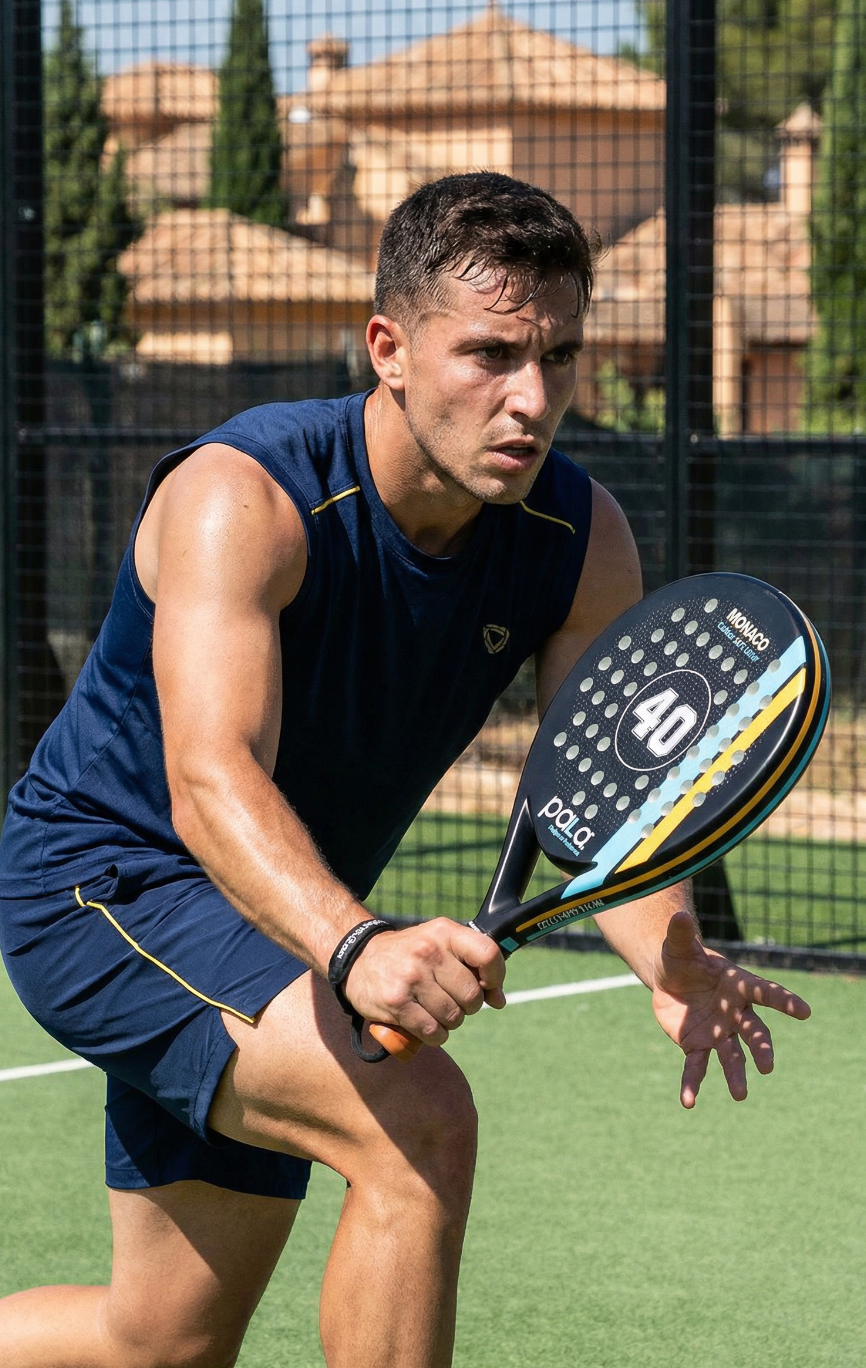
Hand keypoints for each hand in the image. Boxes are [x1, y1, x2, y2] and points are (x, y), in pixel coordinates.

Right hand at [344, 918, 506, 1047]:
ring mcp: (411, 977)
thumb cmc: (408, 954)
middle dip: (468, 1006)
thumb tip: (499, 999)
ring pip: (454, 1017)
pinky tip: (425, 1025)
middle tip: (452, 1000)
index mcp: (444, 932)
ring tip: (434, 1010)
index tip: (488, 987)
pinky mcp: (397, 1003)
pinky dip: (435, 1035)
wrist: (358, 959)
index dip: (496, 977)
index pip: (488, 954)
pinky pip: (433, 1032)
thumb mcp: (438, 943)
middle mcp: (428, 951)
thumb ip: (472, 964)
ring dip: (449, 1021)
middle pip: (472, 995)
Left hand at [650, 911, 810, 1107]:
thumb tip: (677, 914)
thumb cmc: (682, 959)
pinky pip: (697, 1067)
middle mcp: (734, 1013)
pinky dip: (692, 1084)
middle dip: (762, 1047)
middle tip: (768, 1065)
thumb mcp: (678, 945)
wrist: (669, 979)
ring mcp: (718, 1032)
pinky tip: (689, 1102)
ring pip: (732, 1056)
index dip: (784, 1001)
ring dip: (736, 1074)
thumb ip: (681, 934)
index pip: (764, 992)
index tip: (804, 1011)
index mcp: (737, 985)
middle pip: (754, 1031)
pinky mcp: (697, 1046)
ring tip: (740, 1095)